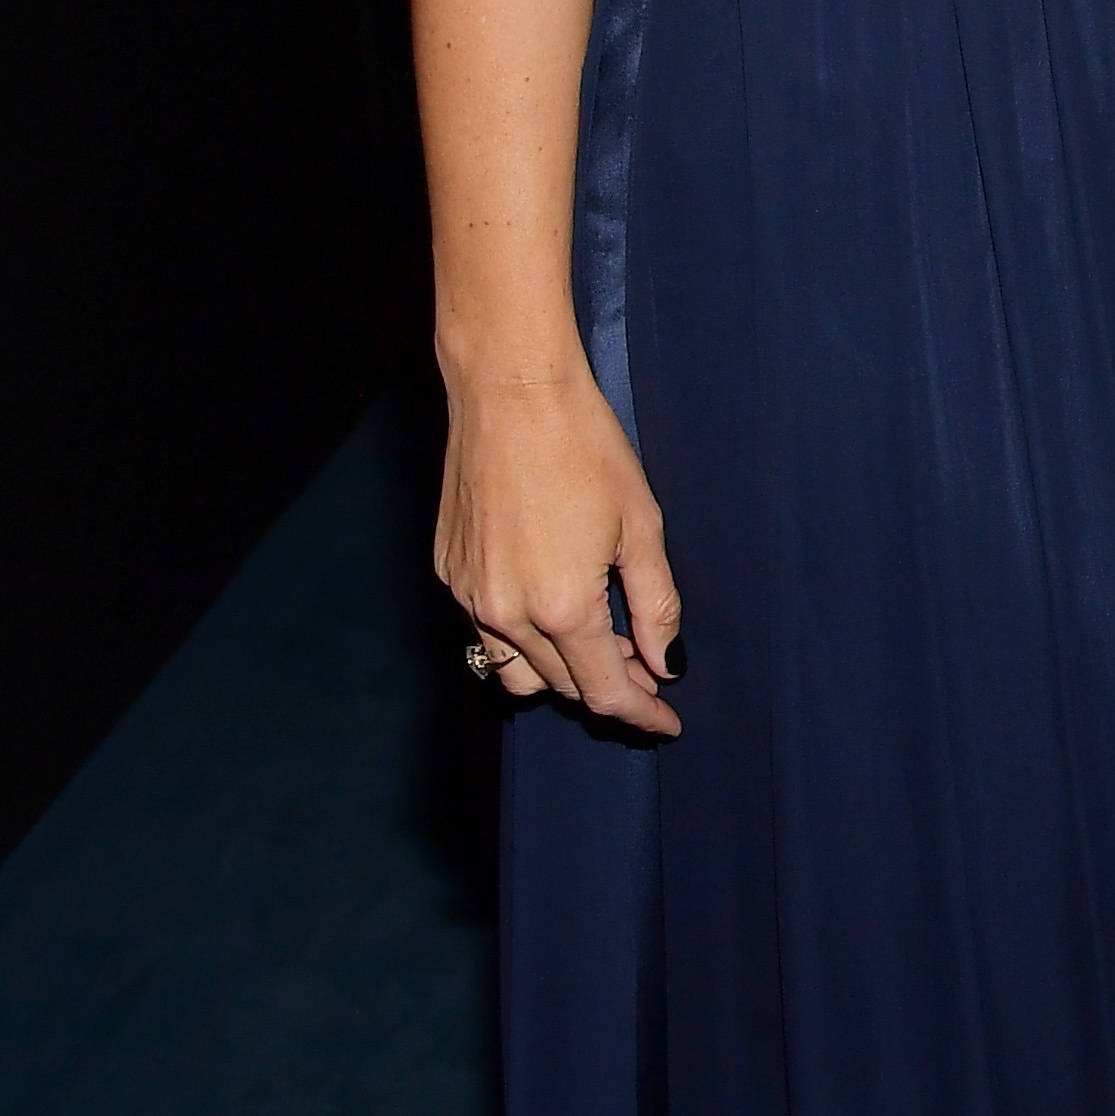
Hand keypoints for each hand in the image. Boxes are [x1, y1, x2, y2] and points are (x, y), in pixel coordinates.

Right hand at [438, 364, 682, 731]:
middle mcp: (505, 613)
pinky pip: (485, 631)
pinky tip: (553, 603)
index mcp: (561, 607)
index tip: (666, 723)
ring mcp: (469, 594)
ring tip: (601, 639)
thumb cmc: (583, 447)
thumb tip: (666, 662)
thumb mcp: (640, 526)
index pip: (604, 690)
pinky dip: (522, 637)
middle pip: (562, 686)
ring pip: (515, 670)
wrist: (509, 392)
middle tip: (646, 665)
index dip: (641, 713)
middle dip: (609, 685)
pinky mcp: (448, 571)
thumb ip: (656, 604)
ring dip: (560, 671)